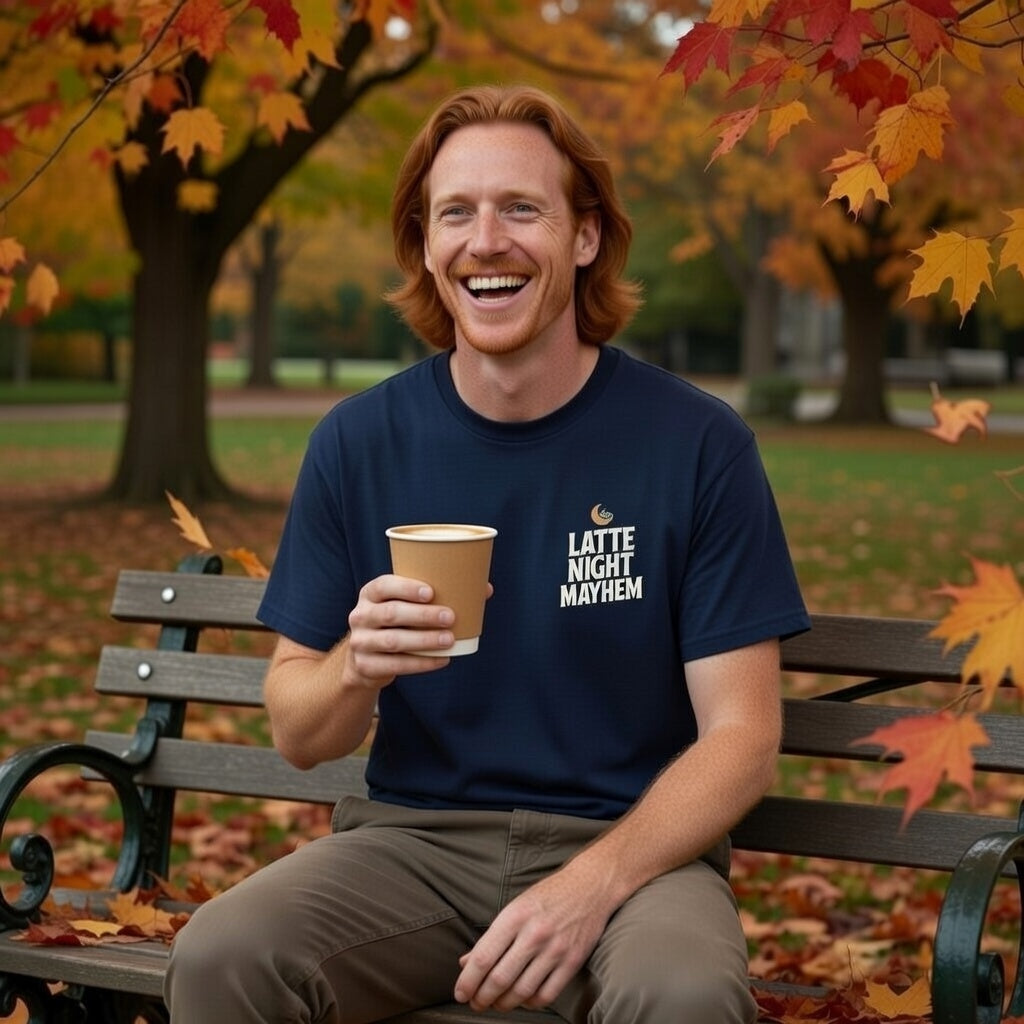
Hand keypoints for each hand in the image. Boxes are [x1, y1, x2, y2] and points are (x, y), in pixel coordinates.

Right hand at [344, 574, 457, 684]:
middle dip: (423, 616)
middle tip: (450, 617)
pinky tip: (442, 659)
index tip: (431, 593)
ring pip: (393, 641)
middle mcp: (360, 616)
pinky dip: (422, 663)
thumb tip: (477, 589)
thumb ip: (425, 597)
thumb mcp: (399, 605)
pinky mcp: (365, 666)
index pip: (384, 586)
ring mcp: (360, 642)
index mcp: (369, 594)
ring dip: (424, 640)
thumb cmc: (394, 624)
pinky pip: (396, 665)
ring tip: (449, 640)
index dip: (406, 588)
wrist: (365, 659)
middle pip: (391, 614)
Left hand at [453, 867, 611, 1011]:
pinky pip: (547, 994)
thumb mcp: (515, 907)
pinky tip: (523, 999)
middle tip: (475, 1002)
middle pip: (499, 979)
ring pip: (522, 991)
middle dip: (482, 998)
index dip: (467, 981)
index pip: (483, 958)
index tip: (460, 993)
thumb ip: (491, 937)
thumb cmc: (548, 896)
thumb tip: (466, 963)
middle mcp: (534, 933)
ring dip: (503, 1004)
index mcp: (515, 916)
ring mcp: (555, 949)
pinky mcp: (573, 961)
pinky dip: (531, 1003)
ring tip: (496, 1003)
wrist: (590, 886)